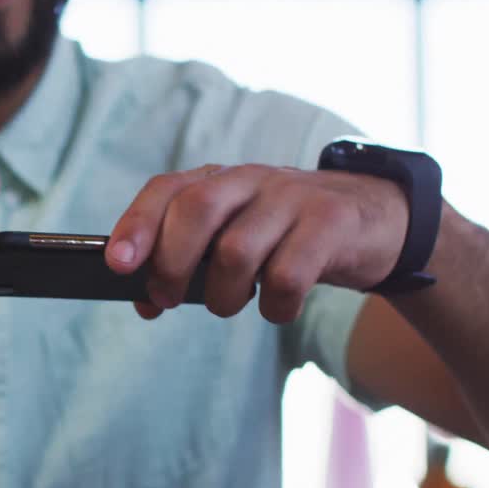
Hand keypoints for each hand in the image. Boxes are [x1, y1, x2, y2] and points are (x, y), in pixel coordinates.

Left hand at [105, 164, 409, 322]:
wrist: (371, 221)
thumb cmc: (282, 237)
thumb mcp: (231, 239)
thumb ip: (186, 263)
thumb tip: (144, 302)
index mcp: (217, 180)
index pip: (166, 190)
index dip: (136, 225)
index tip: (117, 265)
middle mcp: (250, 179)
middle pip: (196, 210)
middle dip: (172, 263)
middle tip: (168, 298)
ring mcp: (292, 197)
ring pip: (237, 250)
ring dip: (223, 296)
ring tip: (228, 305)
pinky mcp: (331, 222)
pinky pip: (288, 276)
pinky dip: (275, 306)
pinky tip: (277, 308)